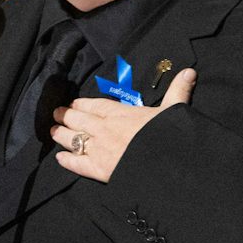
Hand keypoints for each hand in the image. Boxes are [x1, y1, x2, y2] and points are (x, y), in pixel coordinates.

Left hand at [52, 69, 197, 182]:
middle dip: (65, 115)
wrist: (164, 165)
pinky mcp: (98, 169)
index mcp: (119, 113)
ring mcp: (98, 149)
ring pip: (72, 138)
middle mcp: (104, 128)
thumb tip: (189, 72)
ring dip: (60, 134)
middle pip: (78, 119)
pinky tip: (60, 158)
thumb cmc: (167, 136)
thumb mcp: (173, 110)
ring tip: (52, 130)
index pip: (94, 104)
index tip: (73, 102)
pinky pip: (77, 163)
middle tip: (55, 113)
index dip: (81, 103)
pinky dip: (67, 160)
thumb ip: (178, 91)